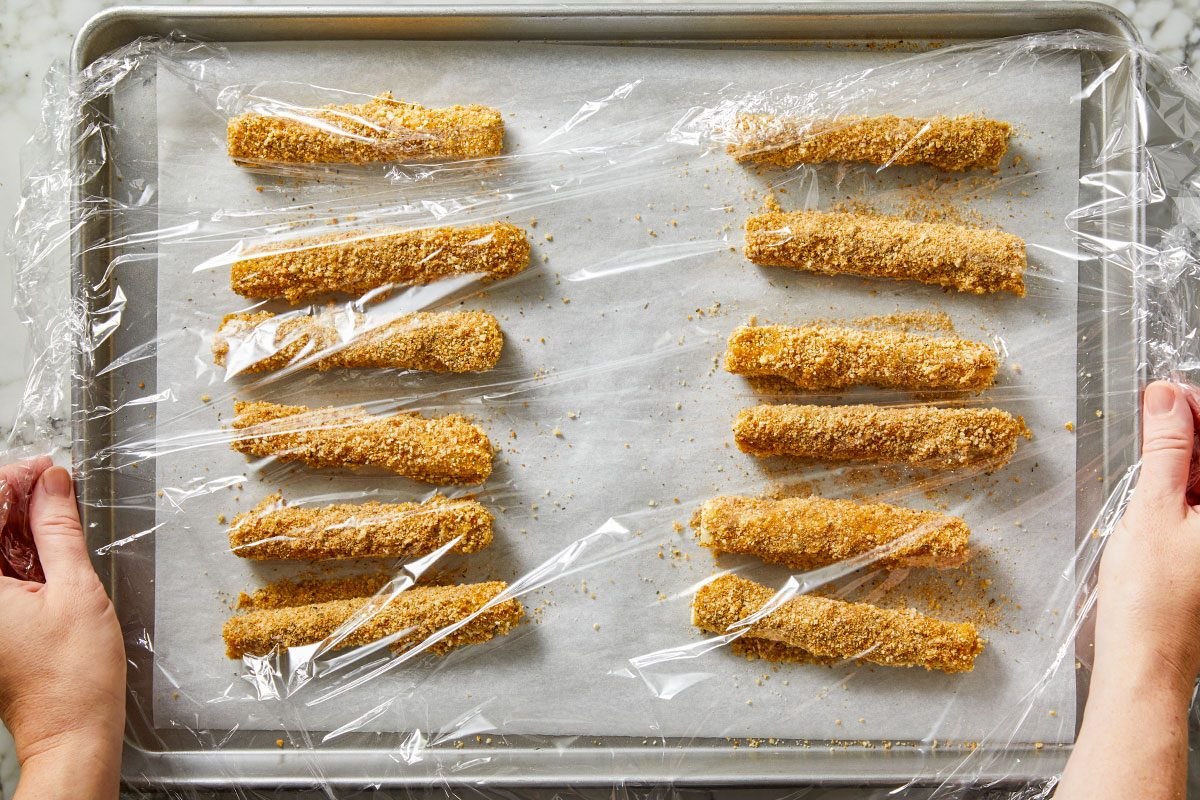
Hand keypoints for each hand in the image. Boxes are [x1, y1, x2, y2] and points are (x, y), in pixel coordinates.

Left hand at [0, 457, 124, 798]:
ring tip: (57, 509)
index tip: (46, 469)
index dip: (12, 479)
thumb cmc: (72, 677)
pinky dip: (17, 552)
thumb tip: (53, 484)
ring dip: (16, 523)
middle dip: (14, 497)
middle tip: (55, 484)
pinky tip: (47, 543)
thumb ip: (59, 530)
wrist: (72, 729)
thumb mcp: (75, 588)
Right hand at [1095, 380, 1199, 695]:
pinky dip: (1186, 492)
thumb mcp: (1153, 510)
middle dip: (1190, 432)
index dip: (1195, 406)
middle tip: (1151, 414)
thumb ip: (1167, 449)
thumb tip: (1168, 398)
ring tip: (1149, 458)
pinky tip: (1159, 494)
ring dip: (1185, 463)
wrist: (1148, 666)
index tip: (1162, 393)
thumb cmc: (1151, 603)